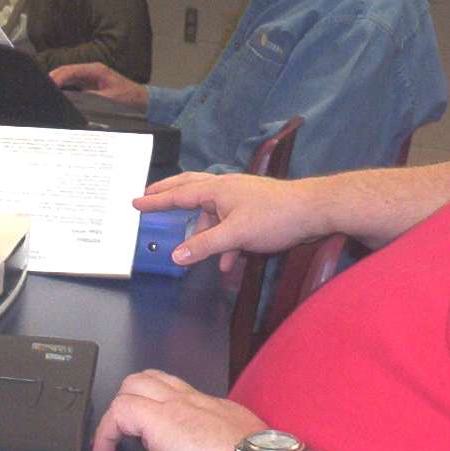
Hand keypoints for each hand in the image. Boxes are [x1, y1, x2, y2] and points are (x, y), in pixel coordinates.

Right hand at [48, 62, 147, 110]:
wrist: (140, 100)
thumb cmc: (128, 97)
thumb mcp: (110, 98)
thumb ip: (92, 98)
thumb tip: (75, 100)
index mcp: (96, 69)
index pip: (72, 70)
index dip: (58, 77)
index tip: (49, 84)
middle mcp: (91, 70)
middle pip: (67, 71)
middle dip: (53, 77)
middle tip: (40, 87)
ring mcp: (89, 76)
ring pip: (68, 76)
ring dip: (57, 82)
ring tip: (45, 89)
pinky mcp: (89, 83)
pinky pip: (72, 83)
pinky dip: (62, 86)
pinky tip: (55, 93)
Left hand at [91, 369, 263, 450]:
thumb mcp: (244, 450)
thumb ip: (228, 448)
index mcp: (215, 409)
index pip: (180, 391)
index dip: (161, 402)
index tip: (155, 428)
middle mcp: (194, 400)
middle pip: (154, 378)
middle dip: (134, 396)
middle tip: (126, 427)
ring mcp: (174, 406)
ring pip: (134, 384)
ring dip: (118, 410)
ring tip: (111, 436)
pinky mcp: (156, 419)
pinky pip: (118, 412)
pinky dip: (105, 431)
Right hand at [135, 172, 321, 269]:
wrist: (313, 212)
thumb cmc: (276, 216)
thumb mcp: (236, 235)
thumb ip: (205, 246)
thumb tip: (177, 255)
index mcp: (218, 188)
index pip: (179, 194)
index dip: (156, 200)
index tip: (136, 201)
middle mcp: (226, 188)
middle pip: (191, 190)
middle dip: (170, 197)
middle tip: (149, 198)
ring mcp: (240, 198)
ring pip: (211, 212)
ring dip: (203, 232)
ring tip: (193, 252)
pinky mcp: (252, 209)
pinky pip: (228, 224)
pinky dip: (223, 241)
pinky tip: (227, 261)